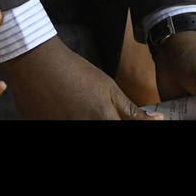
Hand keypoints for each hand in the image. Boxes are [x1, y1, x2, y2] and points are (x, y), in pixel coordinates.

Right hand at [3, 35, 154, 119]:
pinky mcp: (44, 128)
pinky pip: (62, 129)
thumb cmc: (76, 73)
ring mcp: (61, 130)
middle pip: (105, 128)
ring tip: (83, 109)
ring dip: (86, 121)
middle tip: (98, 111)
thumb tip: (158, 121)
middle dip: (106, 121)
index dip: (125, 123)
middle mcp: (82, 128)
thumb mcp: (109, 89)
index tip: (118, 116)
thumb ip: (133, 112)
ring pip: (84, 130)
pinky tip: (68, 112)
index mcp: (103, 122)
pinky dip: (68, 121)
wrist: (37, 64)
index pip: (124, 130)